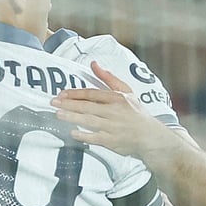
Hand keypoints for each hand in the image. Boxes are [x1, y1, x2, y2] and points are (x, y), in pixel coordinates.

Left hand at [52, 62, 175, 158]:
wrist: (151, 137)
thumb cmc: (137, 113)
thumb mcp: (127, 92)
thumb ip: (108, 78)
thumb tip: (93, 64)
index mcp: (117, 98)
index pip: (92, 94)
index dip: (75, 93)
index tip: (62, 94)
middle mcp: (115, 112)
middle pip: (88, 106)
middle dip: (69, 104)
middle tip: (53, 102)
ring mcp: (113, 127)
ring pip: (89, 121)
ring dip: (72, 117)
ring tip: (58, 114)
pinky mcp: (113, 141)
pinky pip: (95, 138)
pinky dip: (83, 135)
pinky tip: (72, 132)